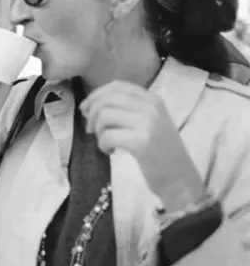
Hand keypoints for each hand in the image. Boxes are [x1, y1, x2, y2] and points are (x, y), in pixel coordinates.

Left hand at [81, 80, 205, 212]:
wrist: (180, 179)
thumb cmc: (160, 153)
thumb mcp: (148, 122)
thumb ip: (126, 109)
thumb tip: (90, 105)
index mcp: (153, 100)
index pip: (117, 86)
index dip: (96, 95)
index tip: (86, 109)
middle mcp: (151, 107)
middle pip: (108, 99)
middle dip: (92, 113)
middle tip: (91, 130)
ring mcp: (148, 123)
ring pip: (105, 115)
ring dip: (97, 130)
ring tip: (105, 142)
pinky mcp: (141, 142)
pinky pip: (107, 135)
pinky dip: (102, 144)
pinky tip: (110, 151)